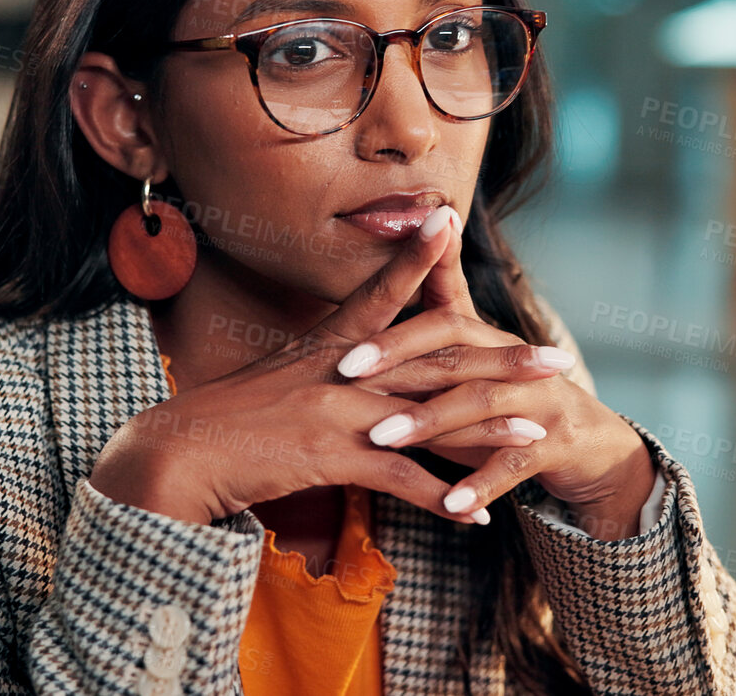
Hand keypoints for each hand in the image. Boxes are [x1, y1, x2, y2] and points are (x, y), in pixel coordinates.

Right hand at [87, 205, 540, 527]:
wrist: (179, 454)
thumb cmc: (224, 420)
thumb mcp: (276, 379)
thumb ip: (320, 369)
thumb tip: (353, 364)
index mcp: (327, 346)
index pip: (380, 291)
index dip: (417, 256)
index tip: (450, 220)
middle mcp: (341, 372)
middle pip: (436, 358)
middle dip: (502, 359)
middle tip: (556, 356)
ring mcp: (339, 412)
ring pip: (432, 416)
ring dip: (490, 430)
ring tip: (540, 431)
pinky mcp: (331, 459)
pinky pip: (401, 481)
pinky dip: (443, 499)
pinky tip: (479, 515)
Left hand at [337, 210, 658, 538]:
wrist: (593, 445)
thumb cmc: (512, 408)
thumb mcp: (471, 379)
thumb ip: (425, 358)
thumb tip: (359, 347)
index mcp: (489, 340)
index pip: (439, 321)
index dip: (394, 335)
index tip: (344, 355)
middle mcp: (514, 361)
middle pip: (455, 354)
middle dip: (399, 365)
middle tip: (346, 379)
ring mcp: (539, 400)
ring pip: (480, 402)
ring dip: (429, 420)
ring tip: (382, 439)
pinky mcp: (557, 443)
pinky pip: (515, 463)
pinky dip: (482, 484)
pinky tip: (450, 503)